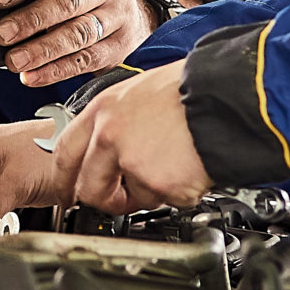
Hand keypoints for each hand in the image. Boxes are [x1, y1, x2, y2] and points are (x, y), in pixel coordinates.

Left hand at [0, 0, 150, 86]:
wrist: (136, 13)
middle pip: (67, 2)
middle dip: (31, 19)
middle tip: (2, 34)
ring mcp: (117, 18)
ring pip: (78, 34)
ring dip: (42, 50)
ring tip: (15, 60)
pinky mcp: (119, 47)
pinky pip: (85, 61)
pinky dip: (56, 71)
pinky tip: (32, 76)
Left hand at [51, 63, 209, 213]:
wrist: (226, 94)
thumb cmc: (191, 89)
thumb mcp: (139, 92)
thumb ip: (117, 121)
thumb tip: (107, 148)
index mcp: (103, 110)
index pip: (64, 154)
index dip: (63, 181)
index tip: (67, 195)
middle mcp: (110, 137)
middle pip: (90, 189)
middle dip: (107, 201)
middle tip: (122, 201)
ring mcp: (133, 163)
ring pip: (134, 198)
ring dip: (154, 191)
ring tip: (175, 162)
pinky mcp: (159, 184)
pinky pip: (165, 201)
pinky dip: (180, 191)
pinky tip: (190, 166)